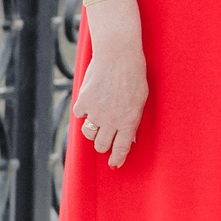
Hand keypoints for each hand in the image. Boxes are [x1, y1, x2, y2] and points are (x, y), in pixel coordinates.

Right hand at [72, 24, 147, 167]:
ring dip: (92, 131)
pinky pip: (80, 115)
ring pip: (88, 133)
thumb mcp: (141, 99)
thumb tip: (130, 136)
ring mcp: (96, 112)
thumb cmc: (134, 75)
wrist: (118, 56)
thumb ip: (133, 119)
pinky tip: (90, 104)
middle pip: (101, 145)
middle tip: (104, 142)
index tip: (114, 164)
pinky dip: (84, 112)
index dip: (117, 158)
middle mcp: (112, 120)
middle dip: (103, 146)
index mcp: (129, 120)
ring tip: (97, 123)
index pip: (122, 147)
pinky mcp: (83, 102)